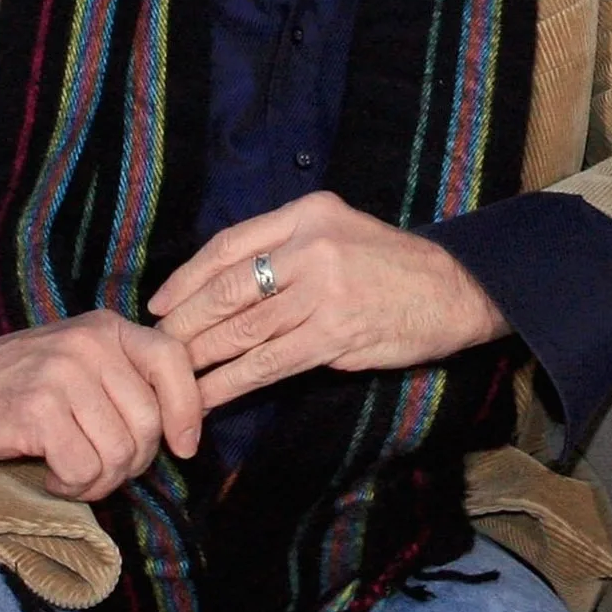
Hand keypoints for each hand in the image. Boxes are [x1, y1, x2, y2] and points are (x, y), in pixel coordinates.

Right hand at [0, 310, 201, 502]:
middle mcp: (90, 344)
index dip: (188, 412)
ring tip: (72, 474)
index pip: (174, 362)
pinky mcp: (36, 411)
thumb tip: (190, 423)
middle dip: (132, 462)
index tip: (183, 447)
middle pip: (148, 423)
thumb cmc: (18, 385)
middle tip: (99, 468)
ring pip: (119, 453)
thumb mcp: (80, 363)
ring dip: (100, 481)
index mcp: (108, 329)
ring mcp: (62, 375)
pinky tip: (51, 476)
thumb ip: (128, 380)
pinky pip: (83, 470)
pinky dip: (72, 487)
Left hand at [147, 192, 509, 409]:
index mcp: (308, 214)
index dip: (187, 277)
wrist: (455, 290)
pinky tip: (207, 397)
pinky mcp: (332, 334)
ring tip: (171, 378)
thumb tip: (223, 287)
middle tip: (156, 348)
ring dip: (199, 358)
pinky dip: (229, 384)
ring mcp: (322, 291)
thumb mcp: (341, 232)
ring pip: (241, 329)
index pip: (229, 244)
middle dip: (184, 323)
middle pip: (227, 288)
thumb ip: (289, 248)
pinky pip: (266, 363)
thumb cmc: (394, 265)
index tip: (160, 303)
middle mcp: (311, 245)